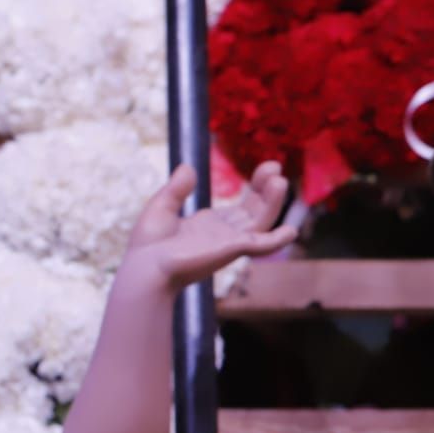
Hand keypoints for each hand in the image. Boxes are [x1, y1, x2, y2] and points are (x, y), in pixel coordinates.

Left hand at [125, 161, 295, 291]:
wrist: (143, 267)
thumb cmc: (148, 245)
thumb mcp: (161, 207)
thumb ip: (176, 188)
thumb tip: (188, 167)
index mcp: (210, 225)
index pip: (243, 206)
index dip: (258, 187)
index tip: (268, 167)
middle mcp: (223, 233)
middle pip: (256, 210)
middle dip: (267, 189)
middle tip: (274, 166)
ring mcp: (228, 242)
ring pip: (260, 222)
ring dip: (272, 203)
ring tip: (279, 181)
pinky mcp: (229, 249)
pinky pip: (259, 246)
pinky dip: (276, 241)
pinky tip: (290, 231)